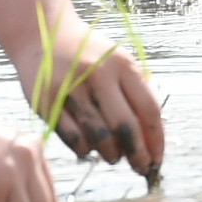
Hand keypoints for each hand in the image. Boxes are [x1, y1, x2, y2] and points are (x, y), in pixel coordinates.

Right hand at [24, 29, 163, 178]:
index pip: (149, 109)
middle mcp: (98, 74)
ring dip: (110, 154)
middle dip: (137, 154)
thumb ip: (135, 94)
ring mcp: (71, 87)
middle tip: (140, 168)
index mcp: (122, 64)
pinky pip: (72, 137)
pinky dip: (84, 149)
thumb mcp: (118, 62)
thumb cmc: (89, 54)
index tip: (158, 160)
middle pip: (125, 126)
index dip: (157, 140)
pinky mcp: (47, 100)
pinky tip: (88, 149)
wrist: (44, 33)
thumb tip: (151, 140)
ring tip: (113, 156)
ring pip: (98, 136)